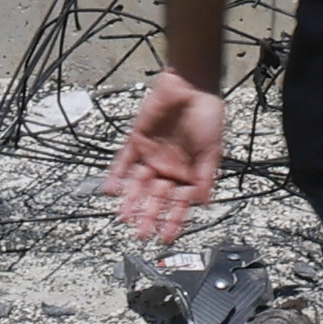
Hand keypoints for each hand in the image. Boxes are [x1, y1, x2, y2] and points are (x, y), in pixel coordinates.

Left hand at [112, 68, 231, 249]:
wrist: (190, 86)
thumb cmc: (208, 115)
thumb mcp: (212, 151)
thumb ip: (205, 178)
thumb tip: (204, 203)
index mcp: (188, 173)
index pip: (179, 203)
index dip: (173, 221)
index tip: (165, 238)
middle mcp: (168, 167)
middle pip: (156, 197)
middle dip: (149, 216)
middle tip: (140, 234)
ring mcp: (151, 155)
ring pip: (138, 184)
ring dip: (131, 201)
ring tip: (123, 217)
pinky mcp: (136, 141)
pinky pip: (123, 162)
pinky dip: (116, 175)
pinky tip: (110, 189)